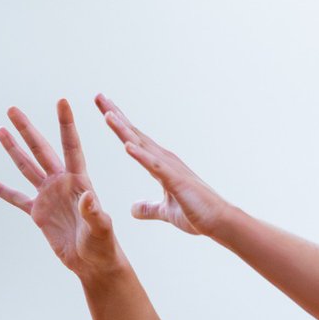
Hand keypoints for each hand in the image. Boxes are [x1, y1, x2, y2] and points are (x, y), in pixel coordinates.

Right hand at [0, 100, 122, 279]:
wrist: (93, 263)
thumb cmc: (103, 244)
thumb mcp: (101, 228)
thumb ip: (93, 212)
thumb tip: (88, 198)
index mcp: (79, 181)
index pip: (71, 147)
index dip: (66, 124)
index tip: (62, 101)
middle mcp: (61, 183)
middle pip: (41, 150)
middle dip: (27, 130)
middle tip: (12, 109)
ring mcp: (48, 196)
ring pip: (27, 167)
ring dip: (13, 150)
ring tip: (0, 130)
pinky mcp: (38, 213)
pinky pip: (17, 198)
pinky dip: (2, 190)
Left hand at [95, 93, 232, 237]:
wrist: (220, 223)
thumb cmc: (197, 215)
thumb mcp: (165, 212)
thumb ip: (149, 208)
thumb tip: (133, 209)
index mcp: (159, 165)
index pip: (134, 140)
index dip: (118, 124)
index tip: (103, 108)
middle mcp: (163, 160)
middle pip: (134, 134)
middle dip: (115, 115)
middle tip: (98, 96)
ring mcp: (170, 169)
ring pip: (142, 145)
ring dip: (124, 130)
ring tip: (107, 114)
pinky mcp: (176, 181)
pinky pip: (154, 167)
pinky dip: (141, 156)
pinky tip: (127, 146)